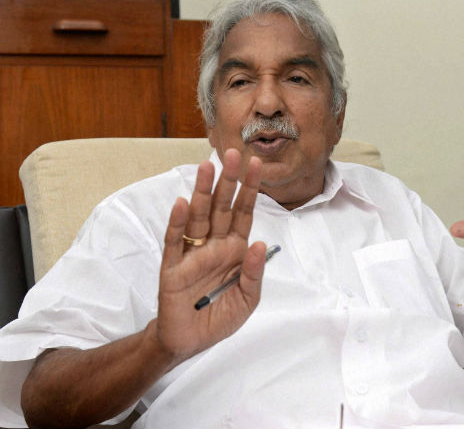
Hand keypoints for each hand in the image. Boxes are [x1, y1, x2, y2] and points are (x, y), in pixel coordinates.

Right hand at [156, 148, 264, 363]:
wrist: (190, 341)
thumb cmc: (219, 317)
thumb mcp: (247, 300)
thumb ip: (254, 274)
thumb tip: (259, 244)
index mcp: (234, 250)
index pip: (244, 214)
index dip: (250, 190)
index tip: (257, 164)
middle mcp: (214, 245)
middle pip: (222, 207)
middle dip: (228, 181)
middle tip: (232, 154)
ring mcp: (192, 253)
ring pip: (198, 217)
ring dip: (203, 192)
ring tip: (207, 167)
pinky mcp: (172, 267)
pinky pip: (175, 241)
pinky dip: (178, 223)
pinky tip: (182, 203)